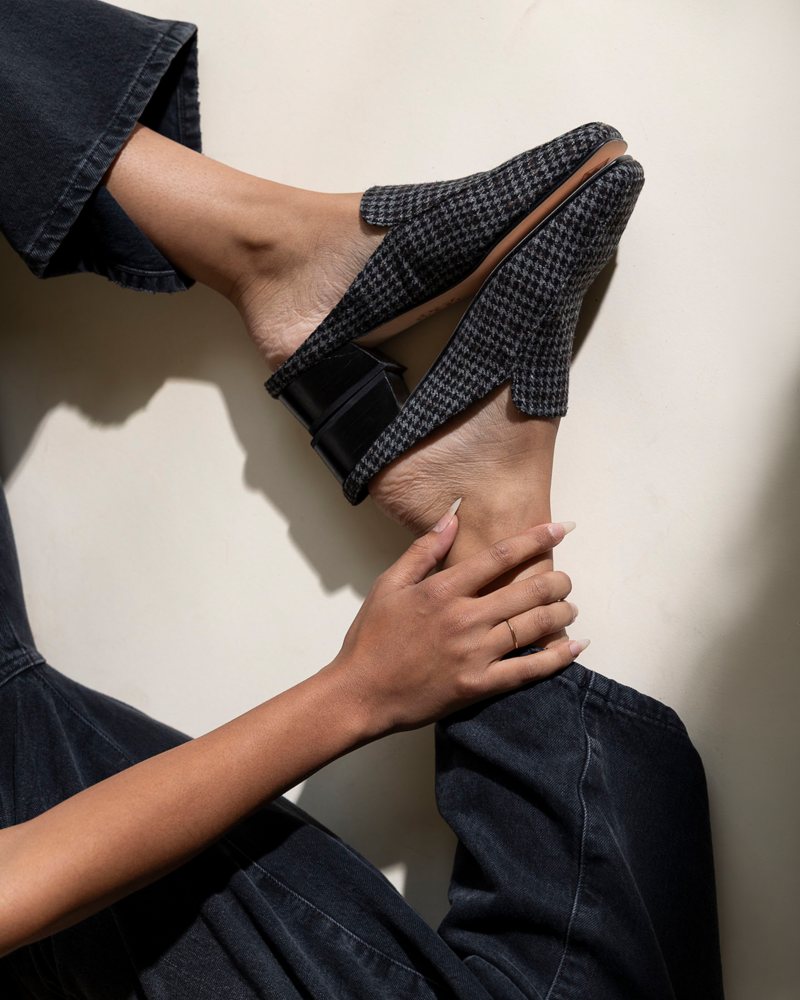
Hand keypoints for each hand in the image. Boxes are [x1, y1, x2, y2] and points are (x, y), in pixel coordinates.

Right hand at [321, 511, 585, 737]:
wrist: (361, 694)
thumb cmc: (371, 640)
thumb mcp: (388, 585)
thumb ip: (423, 550)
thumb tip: (451, 518)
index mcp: (442, 590)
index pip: (499, 556)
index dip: (535, 539)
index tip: (561, 528)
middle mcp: (464, 618)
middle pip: (528, 590)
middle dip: (557, 580)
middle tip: (566, 578)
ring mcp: (474, 653)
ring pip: (534, 626)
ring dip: (561, 612)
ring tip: (570, 606)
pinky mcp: (479, 685)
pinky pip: (528, 669)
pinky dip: (557, 657)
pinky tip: (575, 645)